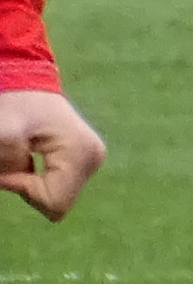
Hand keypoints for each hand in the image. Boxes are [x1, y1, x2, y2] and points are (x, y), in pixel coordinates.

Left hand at [0, 89, 105, 220]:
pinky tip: (30, 157)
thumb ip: (8, 163)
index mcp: (81, 154)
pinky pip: (58, 187)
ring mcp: (92, 161)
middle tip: (15, 158)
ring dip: (30, 183)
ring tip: (22, 155)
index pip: (53, 202)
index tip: (8, 164)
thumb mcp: (3, 132)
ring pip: (57, 196)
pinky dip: (37, 179)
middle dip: (27, 187)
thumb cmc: (14, 103)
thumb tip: (10, 183)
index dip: (23, 190)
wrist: (25, 80)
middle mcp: (93, 160)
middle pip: (57, 202)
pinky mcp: (85, 160)